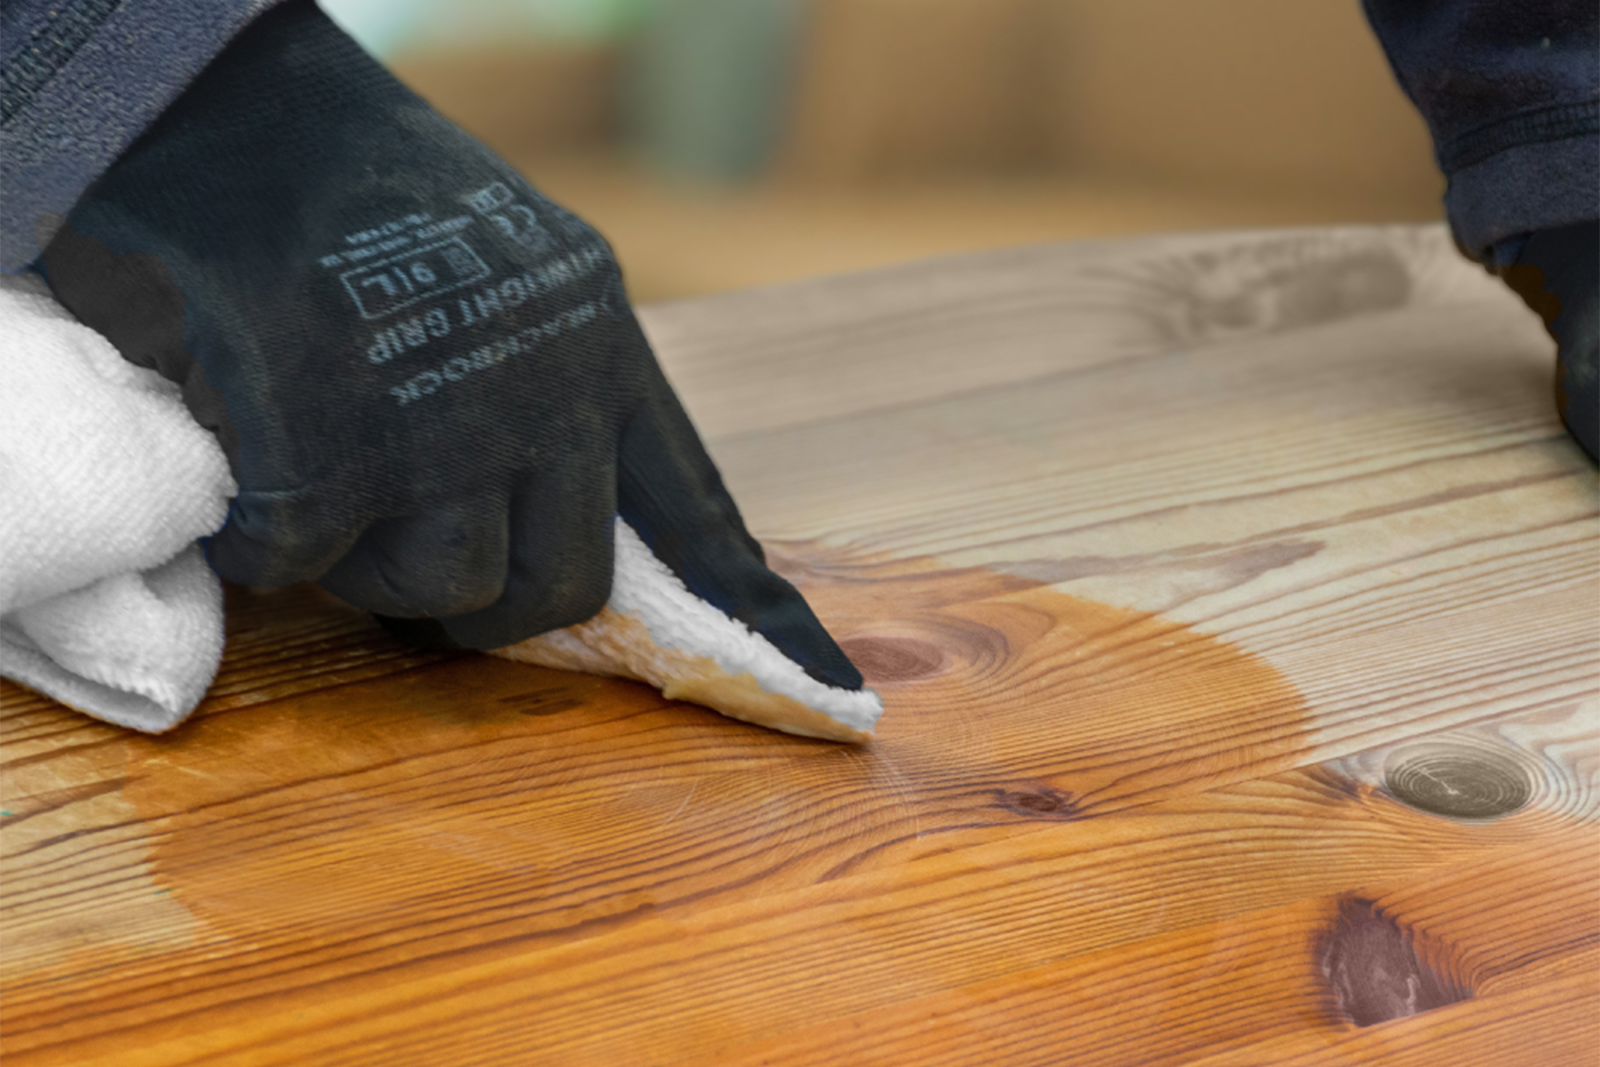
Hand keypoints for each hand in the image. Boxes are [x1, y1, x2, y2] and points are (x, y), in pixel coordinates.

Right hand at [40, 0, 863, 689]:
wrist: (232, 112)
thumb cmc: (355, 195)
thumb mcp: (506, 277)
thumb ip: (551, 393)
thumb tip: (547, 524)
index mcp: (601, 341)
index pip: (696, 509)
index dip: (759, 614)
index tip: (834, 699)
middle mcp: (552, 387)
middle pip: (563, 588)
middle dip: (485, 601)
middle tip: (408, 541)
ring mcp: (455, 422)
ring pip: (445, 587)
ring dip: (368, 559)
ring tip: (318, 458)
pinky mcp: (343, 452)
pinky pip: (308, 564)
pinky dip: (264, 533)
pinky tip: (248, 442)